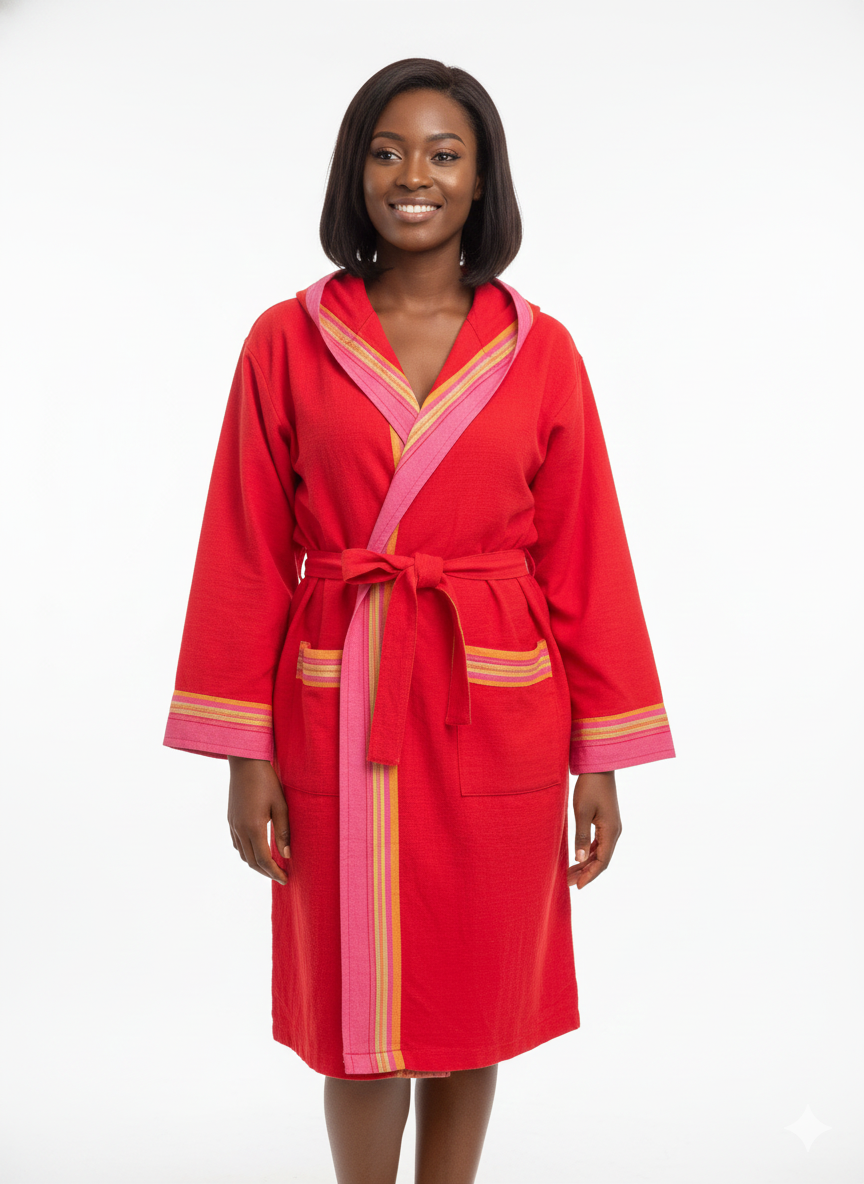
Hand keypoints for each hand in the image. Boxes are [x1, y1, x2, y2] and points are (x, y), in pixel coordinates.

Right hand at [227, 756, 289, 885]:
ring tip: (271, 867)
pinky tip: (257, 850)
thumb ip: (283, 831)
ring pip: (242, 854)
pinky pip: (237, 844)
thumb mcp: (281, 805)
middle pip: (251, 861)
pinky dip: (247, 853)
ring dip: (256, 864)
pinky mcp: (231, 819)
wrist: (245, 763)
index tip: (286, 879)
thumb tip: (287, 855)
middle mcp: (239, 829)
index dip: (275, 872)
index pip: (264, 860)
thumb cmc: (267, 781)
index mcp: (253, 827)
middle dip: (266, 872)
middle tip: (281, 876)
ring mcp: (233, 824)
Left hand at [566, 771, 621, 888]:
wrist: (599, 767)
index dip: (590, 875)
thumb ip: (581, 836)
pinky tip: (578, 856)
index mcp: (611, 831)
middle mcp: (615, 831)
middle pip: (601, 859)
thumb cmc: (589, 787)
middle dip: (585, 872)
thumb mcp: (581, 812)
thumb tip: (580, 859)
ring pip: (600, 851)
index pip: (602, 861)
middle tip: (567, 881)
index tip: (577, 886)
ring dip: (586, 863)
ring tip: (570, 872)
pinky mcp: (606, 821)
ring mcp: (612, 826)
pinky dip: (589, 852)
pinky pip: (599, 842)